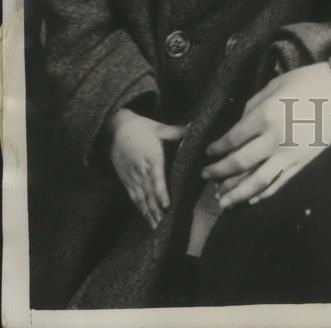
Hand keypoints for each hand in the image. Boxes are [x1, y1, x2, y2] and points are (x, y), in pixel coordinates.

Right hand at [106, 108, 186, 228]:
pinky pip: (134, 197)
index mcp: (151, 157)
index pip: (157, 177)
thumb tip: (193, 129)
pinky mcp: (126, 180)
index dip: (161, 192)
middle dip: (157, 209)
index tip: (166, 204)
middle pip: (149, 192)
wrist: (114, 129)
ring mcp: (132, 177)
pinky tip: (147, 219)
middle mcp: (141, 170)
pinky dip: (140, 209)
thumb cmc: (140, 127)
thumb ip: (177, 131)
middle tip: (165, 223)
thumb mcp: (159, 127)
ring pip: (141, 198)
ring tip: (157, 226)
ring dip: (149, 213)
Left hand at [202, 51, 330, 209]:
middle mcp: (275, 139)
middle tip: (205, 177)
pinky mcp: (303, 163)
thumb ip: (252, 105)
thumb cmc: (308, 81)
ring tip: (221, 199)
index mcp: (266, 116)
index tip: (207, 153)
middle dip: (219, 172)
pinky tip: (250, 199)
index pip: (233, 138)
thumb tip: (238, 126)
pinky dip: (263, 194)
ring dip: (236, 192)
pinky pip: (279, 183)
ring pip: (257, 181)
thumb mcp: (275, 85)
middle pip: (240, 163)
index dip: (217, 148)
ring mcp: (290, 154)